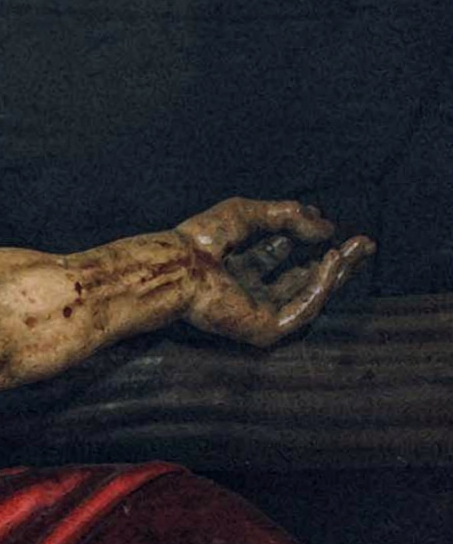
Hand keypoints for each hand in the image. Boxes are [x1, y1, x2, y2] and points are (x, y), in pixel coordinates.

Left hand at [176, 197, 372, 346]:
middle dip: (335, 262)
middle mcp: (245, 291)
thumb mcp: (249, 214)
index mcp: (233, 268)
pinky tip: (333, 259)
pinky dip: (322, 284)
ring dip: (338, 272)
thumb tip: (327, 227)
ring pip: (309, 296)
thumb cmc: (199, 240)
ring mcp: (256, 312)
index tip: (328, 224)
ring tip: (358, 247)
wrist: (179, 266)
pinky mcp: (263, 329)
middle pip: (300, 279)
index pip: (276, 256)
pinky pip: (303, 309)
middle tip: (364, 243)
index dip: (306, 239)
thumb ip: (289, 217)